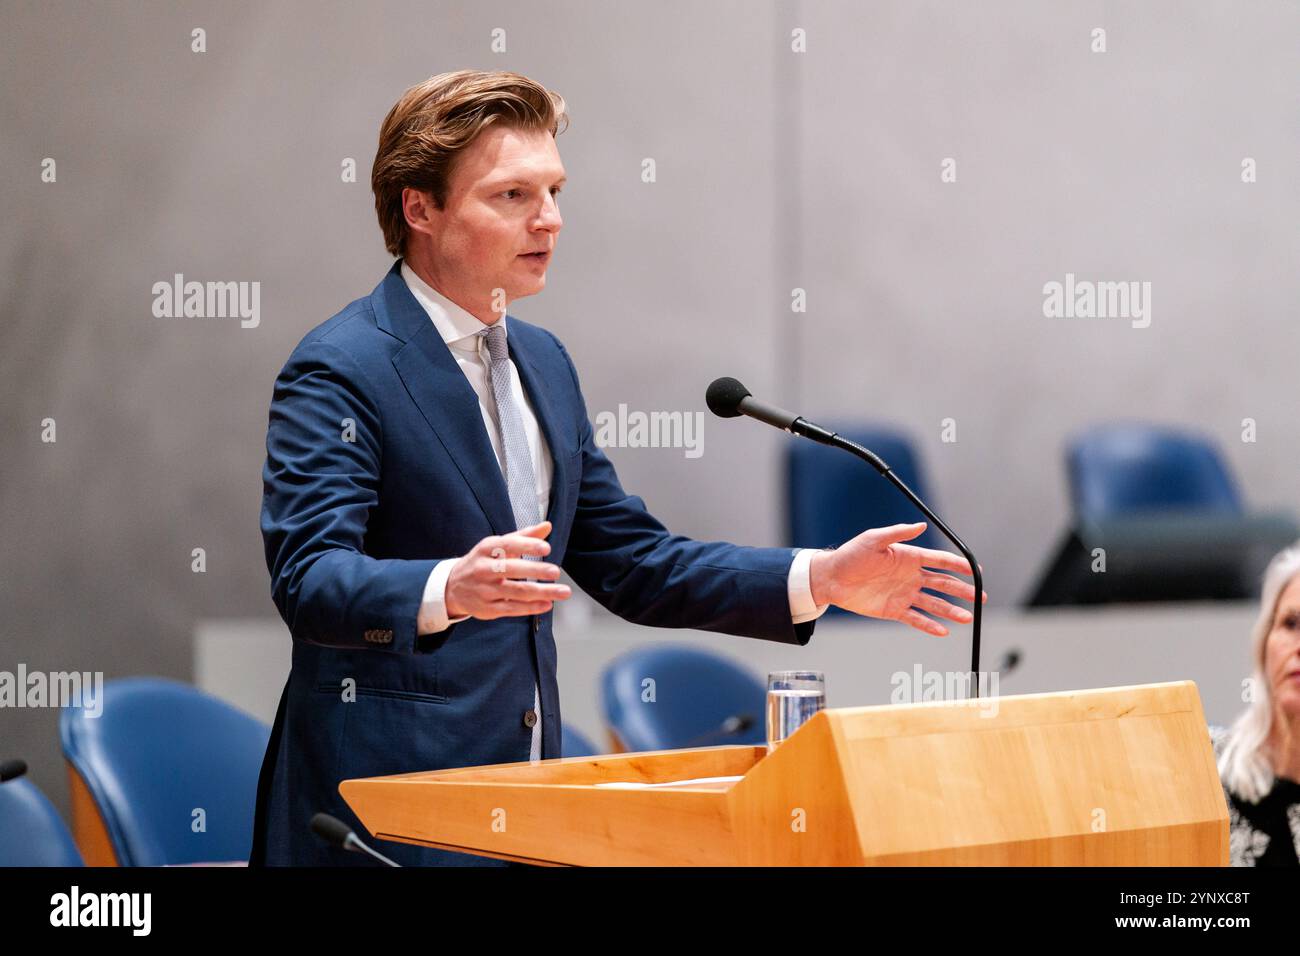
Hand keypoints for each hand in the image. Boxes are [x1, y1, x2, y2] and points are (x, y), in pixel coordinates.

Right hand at [445, 521, 571, 620]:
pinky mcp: (487, 609)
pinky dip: (531, 607)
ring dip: (542, 592)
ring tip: (563, 591)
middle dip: (536, 571)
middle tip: (556, 572)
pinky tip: (548, 604)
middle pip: (512, 570)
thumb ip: (524, 536)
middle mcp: (484, 569)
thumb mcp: (497, 545)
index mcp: (487, 549)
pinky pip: (512, 609)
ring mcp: (485, 590)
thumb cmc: (483, 562)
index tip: (546, 548)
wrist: (452, 587)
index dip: (527, 546)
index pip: (508, 545)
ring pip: (516, 592)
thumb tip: (548, 526)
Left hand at [808, 522, 986, 636]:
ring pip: (934, 604)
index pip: (940, 561)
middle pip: (943, 584)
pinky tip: (944, 631)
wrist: (831, 578)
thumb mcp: (873, 539)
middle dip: (963, 590)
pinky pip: (916, 619)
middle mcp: (911, 576)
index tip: (977, 570)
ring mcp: (904, 594)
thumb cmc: (851, 555)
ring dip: (951, 611)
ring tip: (968, 618)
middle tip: (981, 597)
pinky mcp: (894, 610)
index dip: (959, 565)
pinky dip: (930, 625)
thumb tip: (920, 525)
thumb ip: (898, 533)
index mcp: (909, 557)